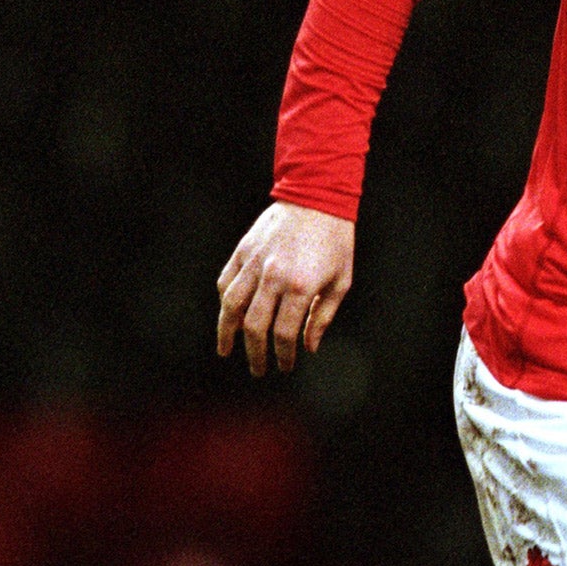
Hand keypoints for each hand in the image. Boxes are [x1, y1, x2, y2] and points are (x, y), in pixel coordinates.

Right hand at [216, 200, 354, 375]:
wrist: (317, 196)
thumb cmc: (335, 240)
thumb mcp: (341, 280)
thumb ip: (323, 316)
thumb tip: (308, 347)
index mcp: (302, 286)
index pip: (285, 334)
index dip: (283, 355)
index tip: (284, 366)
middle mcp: (274, 276)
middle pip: (255, 327)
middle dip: (255, 353)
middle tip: (258, 369)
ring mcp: (255, 263)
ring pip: (232, 306)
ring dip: (227, 332)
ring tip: (226, 350)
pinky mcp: (243, 250)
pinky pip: (226, 282)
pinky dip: (225, 301)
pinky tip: (228, 315)